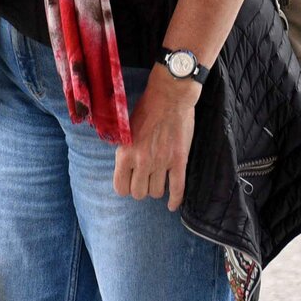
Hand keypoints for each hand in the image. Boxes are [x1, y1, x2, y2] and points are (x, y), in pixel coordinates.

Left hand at [113, 67, 198, 209]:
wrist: (170, 96)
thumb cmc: (147, 109)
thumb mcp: (127, 130)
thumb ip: (126, 151)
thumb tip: (125, 170)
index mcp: (125, 153)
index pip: (121, 188)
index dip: (126, 187)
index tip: (131, 182)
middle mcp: (142, 161)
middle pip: (139, 193)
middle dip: (142, 188)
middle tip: (146, 180)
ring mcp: (161, 162)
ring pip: (157, 192)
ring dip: (157, 189)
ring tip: (158, 181)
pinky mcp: (179, 160)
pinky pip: (177, 188)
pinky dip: (175, 200)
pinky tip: (173, 205)